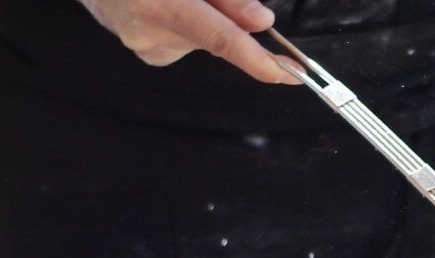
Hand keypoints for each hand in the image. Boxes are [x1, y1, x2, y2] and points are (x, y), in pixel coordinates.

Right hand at [77, 0, 302, 83]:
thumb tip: (262, 22)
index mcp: (160, 4)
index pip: (221, 38)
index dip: (259, 59)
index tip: (290, 74)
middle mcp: (148, 29)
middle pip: (215, 33)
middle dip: (226, 15)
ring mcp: (144, 46)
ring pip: (202, 36)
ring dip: (203, 15)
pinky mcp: (147, 53)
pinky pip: (187, 39)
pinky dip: (188, 22)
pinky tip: (164, 5)